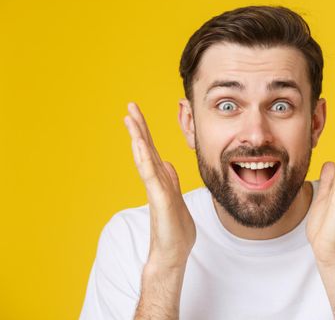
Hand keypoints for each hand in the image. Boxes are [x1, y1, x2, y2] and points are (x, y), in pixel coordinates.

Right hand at [124, 102, 195, 269]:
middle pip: (146, 149)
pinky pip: (151, 175)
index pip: (153, 151)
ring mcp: (156, 189)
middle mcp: (157, 181)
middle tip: (130, 106)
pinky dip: (144, 159)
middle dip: (139, 127)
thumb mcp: (177, 199)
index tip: (137, 116)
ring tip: (129, 117)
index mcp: (163, 180)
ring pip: (145, 158)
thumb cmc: (175, 231)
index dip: (145, 133)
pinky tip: (139, 144)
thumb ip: (171, 181)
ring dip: (138, 137)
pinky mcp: (159, 199)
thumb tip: (168, 165)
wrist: (172, 255)